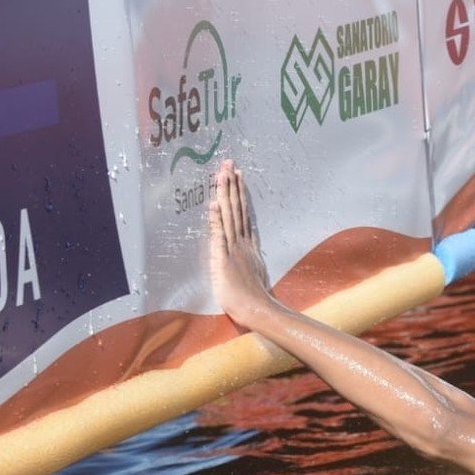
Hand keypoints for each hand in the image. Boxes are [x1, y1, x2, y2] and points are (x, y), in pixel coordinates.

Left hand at [208, 159, 274, 325]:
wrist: (259, 312)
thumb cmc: (256, 301)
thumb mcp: (256, 276)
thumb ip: (252, 262)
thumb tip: (253, 255)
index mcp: (249, 247)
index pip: (243, 214)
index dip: (240, 194)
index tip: (238, 176)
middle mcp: (242, 244)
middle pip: (237, 208)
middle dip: (232, 185)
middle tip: (229, 163)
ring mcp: (234, 250)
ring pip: (229, 216)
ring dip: (225, 194)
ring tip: (222, 173)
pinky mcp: (224, 259)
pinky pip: (219, 235)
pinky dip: (217, 218)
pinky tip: (214, 202)